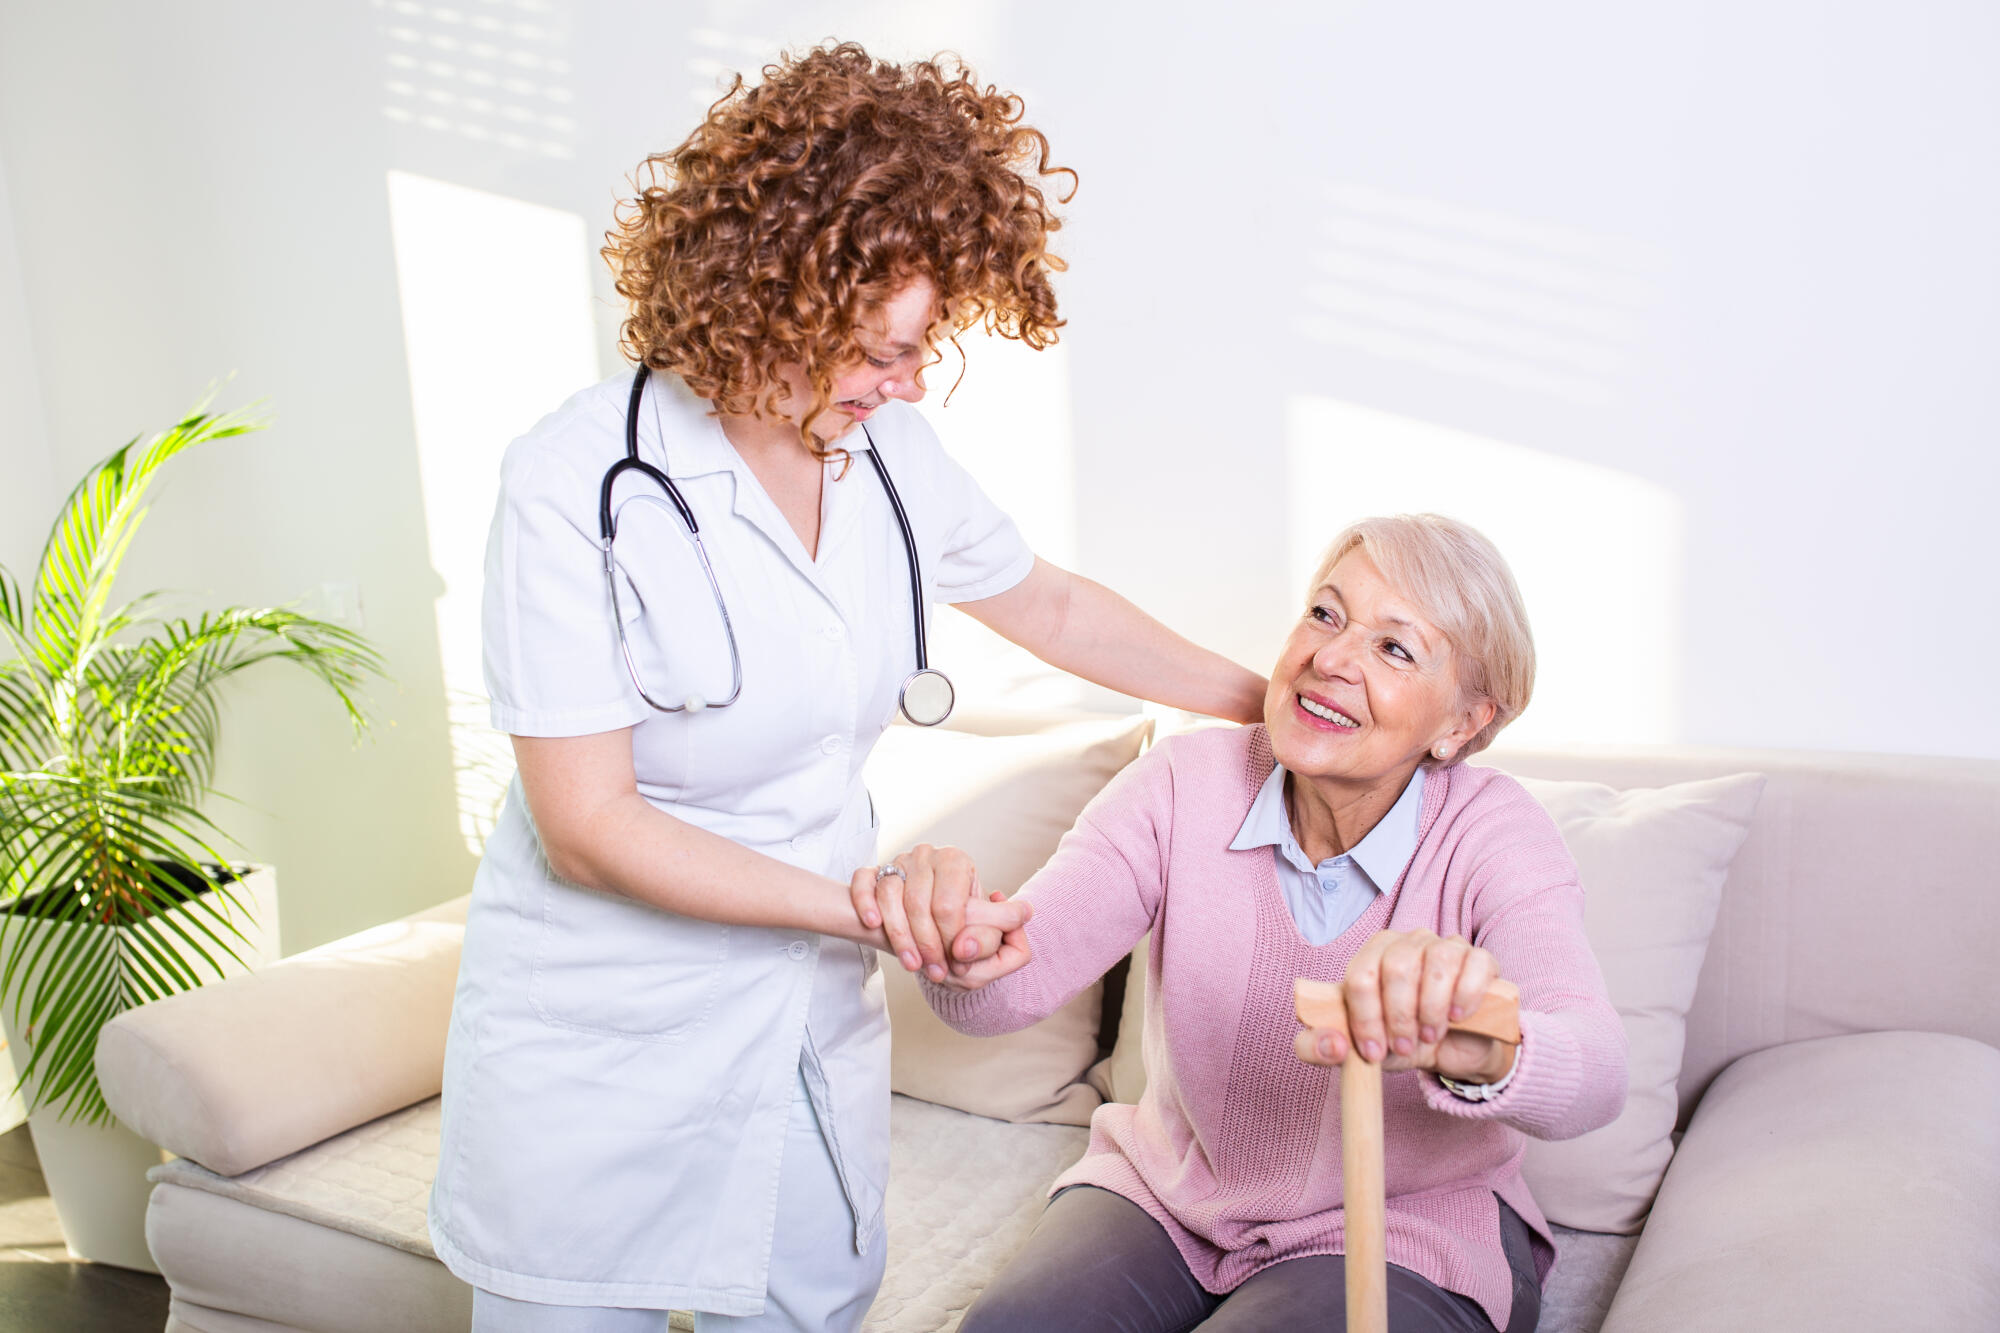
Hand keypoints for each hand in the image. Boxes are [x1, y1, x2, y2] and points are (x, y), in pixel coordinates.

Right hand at [848, 845, 1032, 988]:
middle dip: (927, 944)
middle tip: (935, 972)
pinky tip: (875, 926)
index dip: (952, 938)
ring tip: (912, 965)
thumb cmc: (958, 920)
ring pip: (890, 896)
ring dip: (899, 936)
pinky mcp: (872, 871)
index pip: (949, 904)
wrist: (922, 918)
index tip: (956, 962)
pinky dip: (867, 904)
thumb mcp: (985, 921)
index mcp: (957, 860)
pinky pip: (863, 882)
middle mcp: (926, 854)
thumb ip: (1005, 922)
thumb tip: (1026, 913)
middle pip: (919, 903)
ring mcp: (897, 860)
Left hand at [1297, 929, 1513, 1083]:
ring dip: (1431, 1009)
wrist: (1454, 1052)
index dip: (1365, 1017)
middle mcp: (1408, 943)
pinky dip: (1465, 996)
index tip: (1373, 1051)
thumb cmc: (1404, 1042)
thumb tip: (1330, 1045)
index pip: (1361, 975)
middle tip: (1405, 1045)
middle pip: (1397, 966)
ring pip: (1437, 963)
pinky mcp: (1480, 959)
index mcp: (1372, 956)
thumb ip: (1323, 1048)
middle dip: (1399, 1015)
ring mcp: (1446, 946)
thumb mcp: (1361, 1052)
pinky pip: (1474, 965)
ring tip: (1431, 1035)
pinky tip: (1458, 1017)